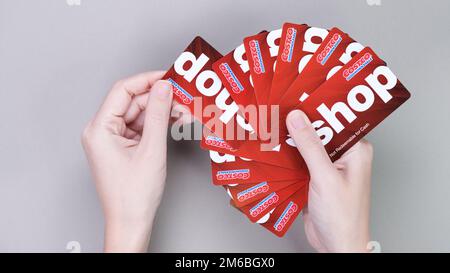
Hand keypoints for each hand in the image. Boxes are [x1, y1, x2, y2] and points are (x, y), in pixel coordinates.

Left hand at [82, 71, 172, 251]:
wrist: (131, 221)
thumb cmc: (134, 194)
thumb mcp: (151, 149)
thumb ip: (158, 114)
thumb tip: (164, 87)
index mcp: (99, 129)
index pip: (122, 91)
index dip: (147, 80)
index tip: (168, 77)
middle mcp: (101, 131)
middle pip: (132, 102)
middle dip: (158, 99)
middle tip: (183, 98)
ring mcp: (111, 139)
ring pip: (138, 114)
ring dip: (160, 112)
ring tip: (183, 114)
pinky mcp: (121, 146)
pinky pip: (140, 127)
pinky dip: (156, 124)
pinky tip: (173, 123)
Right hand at [286, 110, 372, 252]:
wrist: (336, 246)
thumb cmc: (342, 217)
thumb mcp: (325, 177)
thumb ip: (311, 146)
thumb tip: (297, 118)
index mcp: (355, 150)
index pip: (335, 120)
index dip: (315, 108)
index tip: (295, 97)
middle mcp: (343, 156)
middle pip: (319, 132)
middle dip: (299, 123)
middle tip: (277, 109)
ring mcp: (327, 167)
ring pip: (306, 146)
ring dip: (290, 140)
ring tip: (271, 125)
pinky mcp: (314, 178)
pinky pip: (299, 161)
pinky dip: (286, 156)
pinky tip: (272, 148)